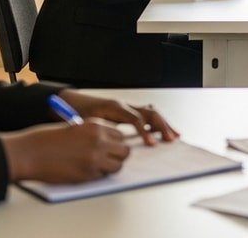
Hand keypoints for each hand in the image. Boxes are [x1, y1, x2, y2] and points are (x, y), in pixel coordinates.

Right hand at [0, 122, 129, 182]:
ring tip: (95, 166)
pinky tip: (83, 170)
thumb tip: (109, 144)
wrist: (31, 153)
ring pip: (118, 166)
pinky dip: (96, 176)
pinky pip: (102, 177)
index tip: (109, 146)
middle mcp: (99, 140)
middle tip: (106, 158)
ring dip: (109, 167)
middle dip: (117, 155)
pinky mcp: (88, 174)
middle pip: (124, 151)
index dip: (114, 142)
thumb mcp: (75, 128)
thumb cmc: (48, 140)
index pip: (120, 135)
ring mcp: (95, 158)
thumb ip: (93, 134)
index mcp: (95, 126)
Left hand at [57, 90, 178, 145]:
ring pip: (151, 113)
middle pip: (148, 113)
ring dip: (164, 124)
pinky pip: (146, 116)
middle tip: (170, 139)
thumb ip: (97, 133)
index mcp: (113, 107)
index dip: (144, 132)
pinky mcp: (127, 111)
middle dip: (161, 126)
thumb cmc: (76, 113)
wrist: (72, 101)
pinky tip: (164, 133)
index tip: (151, 144)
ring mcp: (127, 107)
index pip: (135, 118)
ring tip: (174, 136)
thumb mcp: (84, 123)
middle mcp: (123, 105)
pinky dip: (157, 124)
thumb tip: (109, 146)